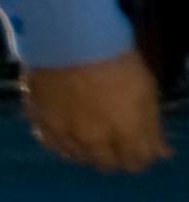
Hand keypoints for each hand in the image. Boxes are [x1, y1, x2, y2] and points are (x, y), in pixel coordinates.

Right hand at [20, 49, 172, 174]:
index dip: (141, 157)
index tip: (140, 147)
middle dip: (116, 156)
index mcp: (126, 134)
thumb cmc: (116, 60)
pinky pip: (52, 145)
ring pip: (79, 158)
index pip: (136, 163)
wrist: (68, 37)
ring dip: (88, 152)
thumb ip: (152, 128)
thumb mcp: (146, 92)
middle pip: (107, 164)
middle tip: (116, 141)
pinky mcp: (39, 121)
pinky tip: (67, 133)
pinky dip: (62, 144)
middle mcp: (94, 141)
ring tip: (90, 135)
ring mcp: (64, 133)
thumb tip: (162, 153)